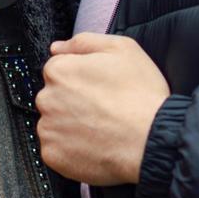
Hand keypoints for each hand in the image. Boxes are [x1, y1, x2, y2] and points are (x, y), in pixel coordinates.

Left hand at [35, 33, 170, 186]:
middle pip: (54, 97)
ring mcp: (48, 129)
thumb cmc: (140, 94)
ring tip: (101, 129)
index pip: (58, 70)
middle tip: (102, 109)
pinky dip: (71, 150)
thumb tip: (57, 48)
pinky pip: (56, 150)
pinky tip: (94, 146)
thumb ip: (84, 42)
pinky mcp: (53, 156)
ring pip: (54, 124)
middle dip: (72, 102)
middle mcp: (47, 99)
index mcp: (60, 70)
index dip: (82, 78)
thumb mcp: (121, 48)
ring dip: (71, 126)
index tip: (99, 88)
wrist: (151, 140)